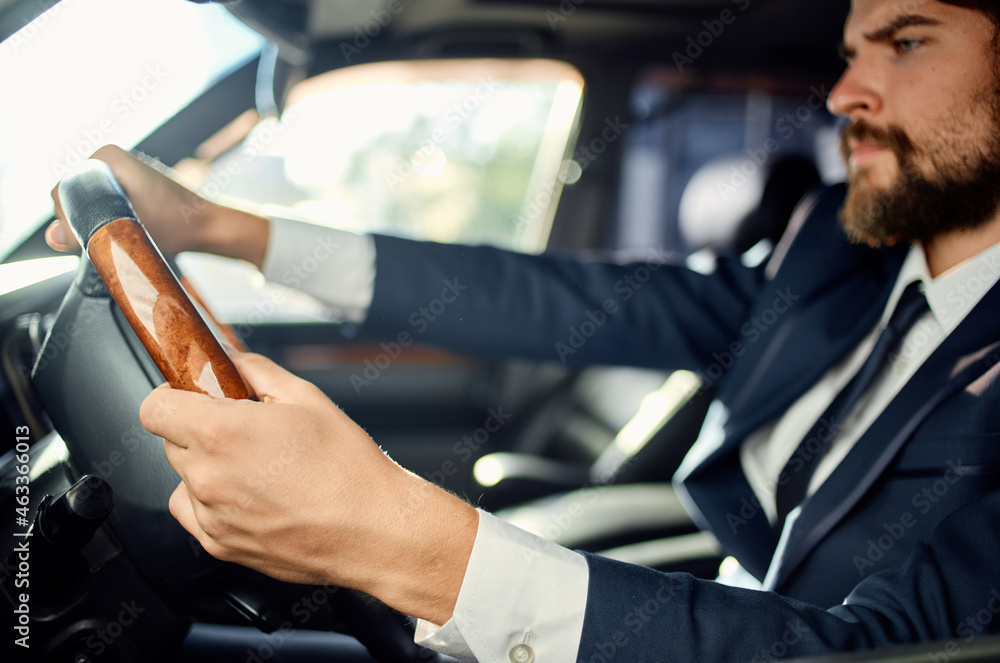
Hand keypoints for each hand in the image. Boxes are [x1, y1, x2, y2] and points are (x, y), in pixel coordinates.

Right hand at [48, 145, 268, 267]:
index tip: (86, 239)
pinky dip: (101, 222)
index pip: (62, 192)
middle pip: (71, 198)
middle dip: (80, 224)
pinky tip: (117, 234)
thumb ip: (85, 234)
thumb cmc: (177, 226)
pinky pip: (98, 205)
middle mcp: (107, 159)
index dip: (67, 221)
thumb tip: (52, 237)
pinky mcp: (124, 186)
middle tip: (102, 241)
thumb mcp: (125, 232)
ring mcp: (116, 171)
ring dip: (91, 225)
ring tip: (114, 237)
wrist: (207, 226)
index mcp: (105, 157)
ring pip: (84, 205)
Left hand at [139, 352, 477, 623]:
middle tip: (244, 432)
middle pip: (171, 441)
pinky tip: (253, 496)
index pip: (155, 407)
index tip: (190, 397)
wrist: (373, 530)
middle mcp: (207, 477)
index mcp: (222, 433)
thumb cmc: (349, 470)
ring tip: (255, 469)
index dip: (173, 395)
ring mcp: (210, 516)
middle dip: (200, 430)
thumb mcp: (307, 398)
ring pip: (183, 478)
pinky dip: (213, 503)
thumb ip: (256, 370)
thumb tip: (230, 360)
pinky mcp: (219, 545)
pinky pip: (194, 514)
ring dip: (207, 468)